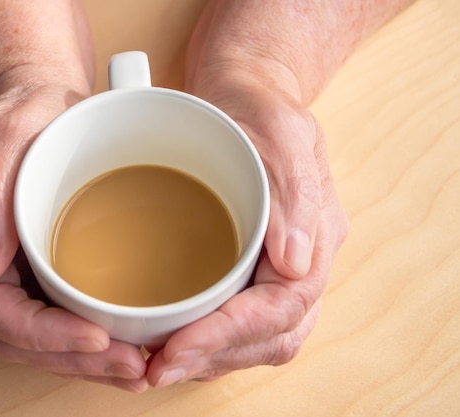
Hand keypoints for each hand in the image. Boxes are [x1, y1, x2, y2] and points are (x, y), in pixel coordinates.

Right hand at [0, 79, 148, 392]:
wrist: (46, 104)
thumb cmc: (26, 112)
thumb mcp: (6, 134)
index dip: (43, 335)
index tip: (96, 338)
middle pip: (21, 338)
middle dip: (76, 359)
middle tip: (133, 367)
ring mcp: (17, 272)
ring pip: (42, 339)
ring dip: (89, 361)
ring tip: (139, 369)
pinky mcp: (46, 271)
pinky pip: (62, 318)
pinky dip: (94, 341)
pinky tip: (131, 345)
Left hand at [146, 61, 348, 385]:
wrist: (246, 94)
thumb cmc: (259, 106)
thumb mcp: (279, 131)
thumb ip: (294, 193)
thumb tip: (296, 265)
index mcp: (316, 232)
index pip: (283, 306)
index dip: (231, 333)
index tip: (178, 346)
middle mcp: (301, 260)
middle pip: (271, 335)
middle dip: (215, 357)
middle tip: (156, 367)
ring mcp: (277, 267)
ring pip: (256, 338)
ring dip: (209, 358)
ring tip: (156, 364)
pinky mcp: (250, 267)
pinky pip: (238, 321)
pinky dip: (207, 341)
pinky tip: (171, 340)